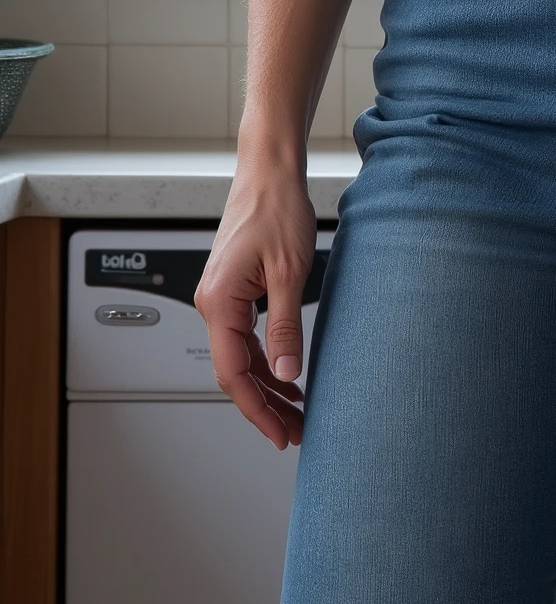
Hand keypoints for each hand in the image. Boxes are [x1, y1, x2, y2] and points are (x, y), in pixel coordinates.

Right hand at [194, 138, 317, 449]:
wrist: (270, 170)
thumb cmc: (276, 207)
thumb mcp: (290, 272)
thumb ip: (285, 327)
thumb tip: (287, 372)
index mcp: (218, 302)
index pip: (232, 374)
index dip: (256, 409)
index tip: (279, 433)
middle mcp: (212, 302)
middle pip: (234, 371)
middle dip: (264, 405)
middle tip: (294, 430)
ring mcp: (221, 296)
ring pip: (240, 356)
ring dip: (267, 385)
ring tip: (295, 410)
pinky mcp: (234, 288)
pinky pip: (244, 335)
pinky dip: (265, 359)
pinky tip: (286, 373)